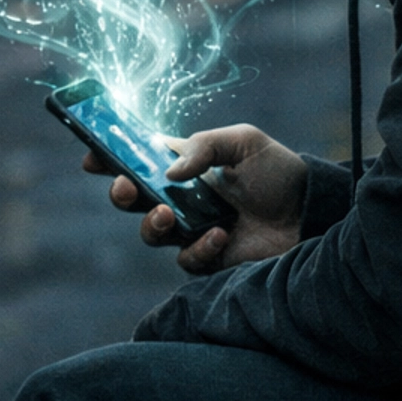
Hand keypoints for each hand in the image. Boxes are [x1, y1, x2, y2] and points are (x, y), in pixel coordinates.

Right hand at [86, 123, 307, 274]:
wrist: (309, 212)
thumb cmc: (277, 171)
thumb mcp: (243, 142)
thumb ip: (204, 147)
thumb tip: (169, 174)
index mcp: (186, 164)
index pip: (139, 158)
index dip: (111, 157)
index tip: (92, 156)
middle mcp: (182, 197)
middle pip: (133, 198)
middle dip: (120, 192)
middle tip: (126, 187)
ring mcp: (192, 229)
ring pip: (151, 232)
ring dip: (152, 224)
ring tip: (169, 214)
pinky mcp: (208, 257)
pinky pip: (186, 259)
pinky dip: (199, 247)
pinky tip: (221, 235)